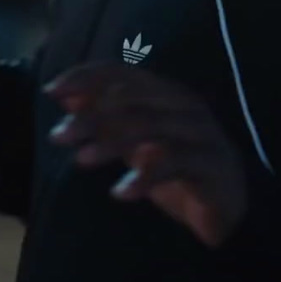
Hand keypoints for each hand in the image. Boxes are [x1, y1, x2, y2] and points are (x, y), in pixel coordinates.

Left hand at [45, 63, 248, 247]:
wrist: (230, 209)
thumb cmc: (178, 172)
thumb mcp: (134, 145)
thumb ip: (105, 120)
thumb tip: (66, 97)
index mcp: (165, 93)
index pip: (121, 73)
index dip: (86, 77)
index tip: (51, 90)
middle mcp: (184, 105)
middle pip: (131, 98)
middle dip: (91, 115)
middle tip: (58, 136)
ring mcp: (201, 132)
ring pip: (150, 127)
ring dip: (111, 142)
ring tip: (80, 161)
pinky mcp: (213, 163)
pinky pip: (175, 164)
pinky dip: (145, 177)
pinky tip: (121, 192)